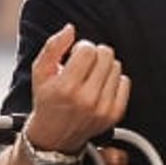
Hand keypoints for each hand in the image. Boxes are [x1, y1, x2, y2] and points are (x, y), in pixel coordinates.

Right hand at [25, 24, 130, 153]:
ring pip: (116, 66)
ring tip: (90, 76)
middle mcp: (87, 99)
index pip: (89, 50)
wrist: (56, 135)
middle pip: (106, 55)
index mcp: (66, 87)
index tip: (75, 55)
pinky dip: (114, 80)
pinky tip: (100, 86)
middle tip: (84, 64)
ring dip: (104, 66)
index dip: (82, 47)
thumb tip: (70, 29)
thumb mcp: (40, 72)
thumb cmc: (47, 100)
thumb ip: (53, 47)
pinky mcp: (115, 114)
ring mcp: (103, 108)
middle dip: (95, 54)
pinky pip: (125, 82)